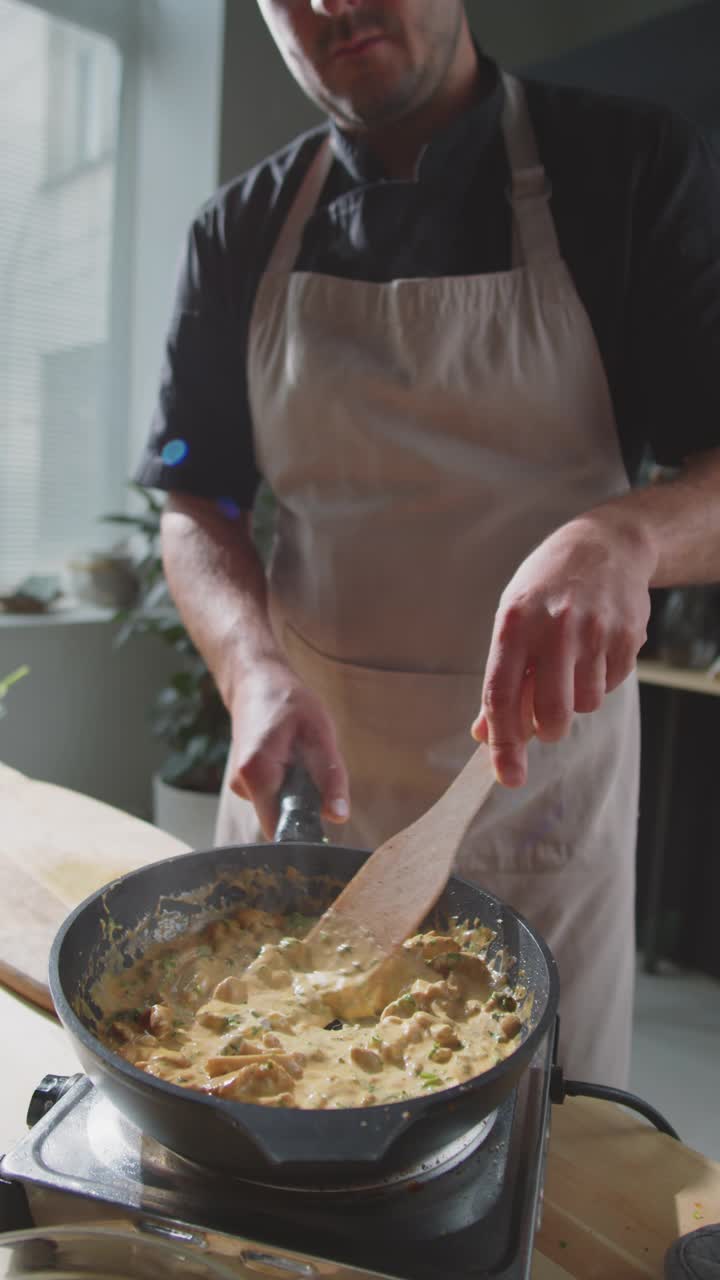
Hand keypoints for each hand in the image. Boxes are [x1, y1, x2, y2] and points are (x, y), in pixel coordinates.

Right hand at [228, 659, 349, 838]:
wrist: (256, 681)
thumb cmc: (288, 701)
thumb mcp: (320, 734)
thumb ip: (330, 777)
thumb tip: (339, 815)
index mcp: (257, 774)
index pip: (279, 829)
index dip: (304, 831)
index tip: (323, 818)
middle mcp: (242, 785)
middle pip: (281, 820)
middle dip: (306, 806)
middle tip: (315, 772)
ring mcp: (241, 785)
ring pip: (279, 808)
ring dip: (298, 792)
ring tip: (302, 757)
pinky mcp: (246, 783)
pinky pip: (274, 797)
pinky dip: (289, 784)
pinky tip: (291, 758)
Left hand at [472, 515, 654, 786]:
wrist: (605, 544)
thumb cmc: (547, 587)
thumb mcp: (512, 619)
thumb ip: (502, 677)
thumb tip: (483, 733)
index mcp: (514, 623)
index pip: (501, 695)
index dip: (503, 742)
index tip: (506, 775)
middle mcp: (555, 626)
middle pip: (550, 713)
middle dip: (546, 731)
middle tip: (545, 725)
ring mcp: (595, 631)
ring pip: (586, 705)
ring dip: (577, 701)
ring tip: (573, 666)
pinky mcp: (628, 635)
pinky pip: (613, 685)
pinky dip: (601, 680)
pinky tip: (596, 650)